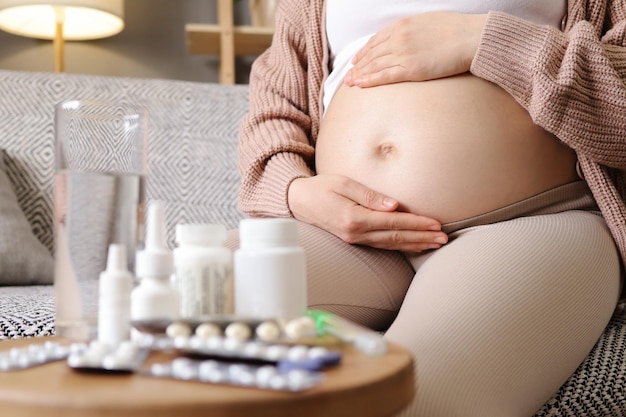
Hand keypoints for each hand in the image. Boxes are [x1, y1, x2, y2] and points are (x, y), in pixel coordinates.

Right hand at [287, 175, 447, 251]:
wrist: (299, 202)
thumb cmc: (321, 188)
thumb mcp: (344, 184)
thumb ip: (369, 196)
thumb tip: (395, 206)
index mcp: (354, 218)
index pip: (393, 223)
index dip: (416, 224)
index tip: (436, 224)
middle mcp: (356, 234)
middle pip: (395, 237)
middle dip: (422, 238)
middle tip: (444, 238)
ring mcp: (355, 240)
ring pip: (391, 245)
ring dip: (415, 244)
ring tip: (436, 244)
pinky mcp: (355, 241)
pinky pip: (383, 245)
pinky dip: (401, 246)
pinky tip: (414, 245)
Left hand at [345, 12, 486, 86]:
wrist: (472, 38)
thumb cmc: (457, 30)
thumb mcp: (429, 22)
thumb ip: (414, 31)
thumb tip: (410, 39)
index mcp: (403, 25)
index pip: (376, 40)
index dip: (364, 51)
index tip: (357, 59)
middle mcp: (399, 38)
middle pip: (372, 54)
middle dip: (358, 65)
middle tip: (348, 75)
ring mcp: (404, 53)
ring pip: (375, 65)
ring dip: (360, 74)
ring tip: (350, 83)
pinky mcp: (411, 70)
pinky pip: (385, 76)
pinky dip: (370, 80)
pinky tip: (360, 85)